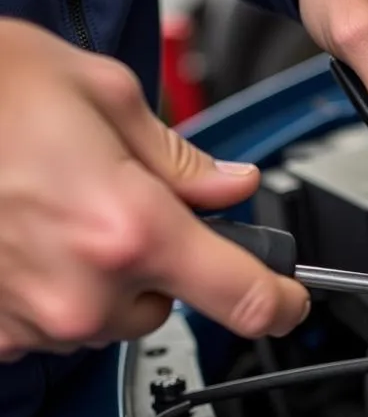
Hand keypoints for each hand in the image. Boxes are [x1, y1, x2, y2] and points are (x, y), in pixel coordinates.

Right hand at [0, 19, 309, 361]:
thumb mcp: (100, 95)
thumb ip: (181, 158)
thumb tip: (231, 186)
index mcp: (129, 229)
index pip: (247, 298)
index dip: (283, 302)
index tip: (293, 301)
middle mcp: (85, 291)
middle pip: (173, 302)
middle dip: (165, 260)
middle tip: (120, 202)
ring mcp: (33, 321)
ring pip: (113, 314)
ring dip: (106, 274)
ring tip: (58, 208)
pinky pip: (55, 320)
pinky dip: (55, 285)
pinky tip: (26, 234)